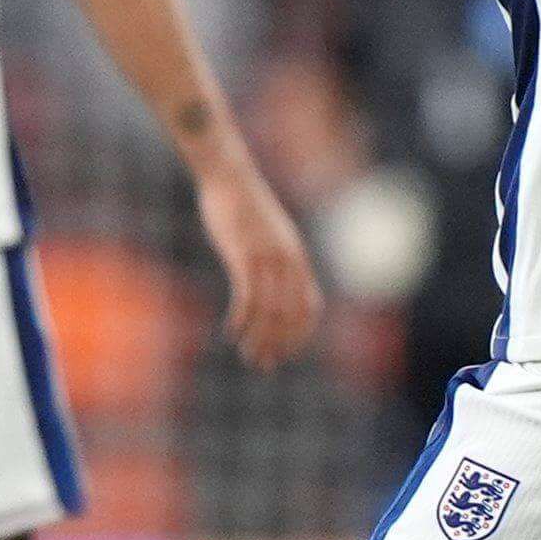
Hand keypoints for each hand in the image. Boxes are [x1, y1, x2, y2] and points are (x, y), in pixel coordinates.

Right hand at [196, 162, 322, 367]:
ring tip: (247, 356)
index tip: (286, 353)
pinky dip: (241, 319)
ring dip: (259, 339)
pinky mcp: (244, 255)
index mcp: (297, 258)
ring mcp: (267, 258)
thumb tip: (274, 280)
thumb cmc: (246, 205)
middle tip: (263, 364)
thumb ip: (276, 257)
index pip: (310, 307)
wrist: (230, 175)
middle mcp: (288, 261)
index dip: (301, 335)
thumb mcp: (270, 233)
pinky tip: (230, 332)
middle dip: (279, 345)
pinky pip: (246, 296)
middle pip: (290, 316)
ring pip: (269, 311)